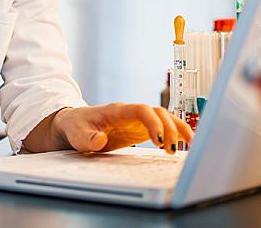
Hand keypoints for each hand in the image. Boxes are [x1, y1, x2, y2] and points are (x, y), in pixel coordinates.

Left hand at [52, 103, 192, 154]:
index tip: (158, 140)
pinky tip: (184, 144)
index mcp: (116, 111)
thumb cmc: (76, 126)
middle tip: (171, 149)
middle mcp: (130, 113)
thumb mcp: (77, 134)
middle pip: (157, 112)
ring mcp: (137, 120)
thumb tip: (99, 140)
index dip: (153, 122)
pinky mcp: (140, 129)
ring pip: (164, 118)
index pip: (141, 110)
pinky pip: (162, 127)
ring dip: (177, 129)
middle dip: (169, 129)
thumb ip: (87, 138)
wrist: (74, 124)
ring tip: (186, 147)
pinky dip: (175, 133)